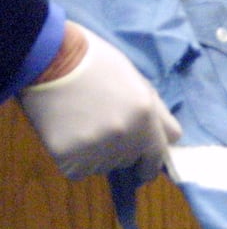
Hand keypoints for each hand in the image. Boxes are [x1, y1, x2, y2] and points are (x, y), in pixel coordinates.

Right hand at [17, 22, 180, 184]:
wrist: (51, 58)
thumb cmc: (98, 64)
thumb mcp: (139, 83)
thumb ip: (157, 114)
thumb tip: (172, 139)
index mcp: (145, 116)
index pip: (157, 157)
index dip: (150, 162)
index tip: (143, 166)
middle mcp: (125, 136)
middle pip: (129, 161)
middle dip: (121, 150)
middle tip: (103, 126)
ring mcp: (96, 148)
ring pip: (103, 167)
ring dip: (98, 154)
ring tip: (83, 125)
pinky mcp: (67, 157)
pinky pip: (78, 170)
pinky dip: (74, 160)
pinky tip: (69, 135)